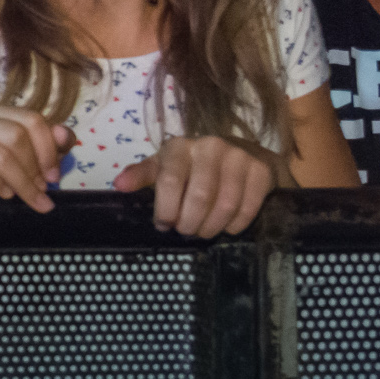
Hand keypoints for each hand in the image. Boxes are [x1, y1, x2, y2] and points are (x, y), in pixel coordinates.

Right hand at [0, 102, 72, 210]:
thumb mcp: (29, 163)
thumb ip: (51, 147)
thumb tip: (65, 134)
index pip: (31, 119)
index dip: (49, 149)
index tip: (54, 177)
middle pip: (15, 134)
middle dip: (34, 168)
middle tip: (41, 191)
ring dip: (19, 180)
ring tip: (27, 198)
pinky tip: (3, 194)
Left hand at [113, 136, 274, 235]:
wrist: (247, 155)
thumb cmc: (197, 165)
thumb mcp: (166, 165)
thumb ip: (143, 175)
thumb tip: (118, 185)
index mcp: (180, 146)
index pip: (169, 182)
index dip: (166, 210)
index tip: (164, 225)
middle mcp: (210, 147)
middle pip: (199, 198)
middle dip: (190, 223)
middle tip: (187, 231)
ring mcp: (238, 157)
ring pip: (224, 205)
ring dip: (212, 227)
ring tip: (205, 231)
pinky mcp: (260, 171)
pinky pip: (247, 208)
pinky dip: (235, 225)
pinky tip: (227, 226)